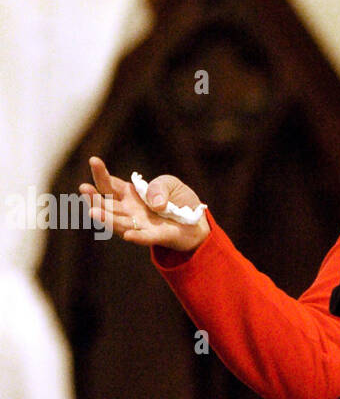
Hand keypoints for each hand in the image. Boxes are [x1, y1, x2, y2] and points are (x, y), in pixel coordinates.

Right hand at [79, 157, 209, 252]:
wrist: (195, 222)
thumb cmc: (177, 201)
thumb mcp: (170, 184)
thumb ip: (159, 187)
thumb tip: (154, 203)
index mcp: (128, 194)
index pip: (110, 184)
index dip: (101, 173)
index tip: (94, 160)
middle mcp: (128, 210)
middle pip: (107, 204)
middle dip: (94, 197)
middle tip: (84, 188)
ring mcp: (139, 224)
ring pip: (118, 222)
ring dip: (106, 218)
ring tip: (93, 212)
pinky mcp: (155, 236)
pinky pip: (143, 237)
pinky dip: (136, 236)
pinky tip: (128, 235)